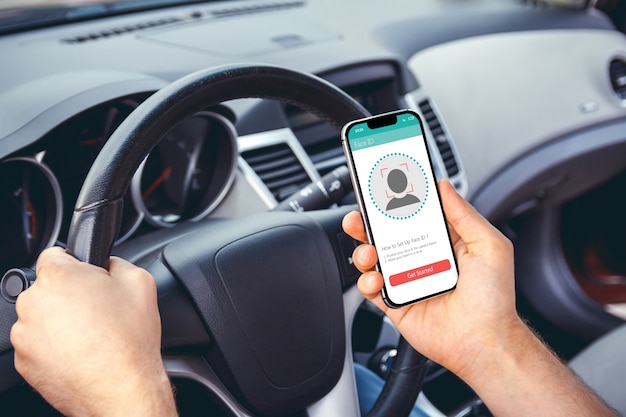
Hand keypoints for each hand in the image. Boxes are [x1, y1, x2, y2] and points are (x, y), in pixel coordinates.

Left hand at [10, 247, 176, 416]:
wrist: (121, 388)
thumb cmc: (130, 339)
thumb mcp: (140, 281)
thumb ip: (117, 262)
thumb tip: (108, 264)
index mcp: (58, 276)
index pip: (55, 254)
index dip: (77, 265)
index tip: (88, 279)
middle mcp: (33, 302)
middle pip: (47, 288)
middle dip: (70, 294)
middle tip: (98, 310)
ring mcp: (25, 334)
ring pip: (42, 316)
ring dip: (61, 321)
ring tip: (92, 335)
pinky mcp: (24, 361)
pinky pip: (38, 344)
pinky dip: (55, 346)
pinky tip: (81, 352)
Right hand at [342, 180, 520, 377]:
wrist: (484, 340)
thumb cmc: (493, 298)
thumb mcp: (489, 245)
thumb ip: (464, 214)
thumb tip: (443, 187)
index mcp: (442, 242)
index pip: (413, 214)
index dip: (396, 201)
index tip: (383, 188)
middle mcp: (421, 259)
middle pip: (386, 234)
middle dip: (368, 222)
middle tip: (360, 216)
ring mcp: (406, 280)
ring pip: (373, 258)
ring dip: (363, 250)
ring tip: (370, 252)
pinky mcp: (395, 303)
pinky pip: (371, 288)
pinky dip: (367, 281)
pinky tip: (377, 280)